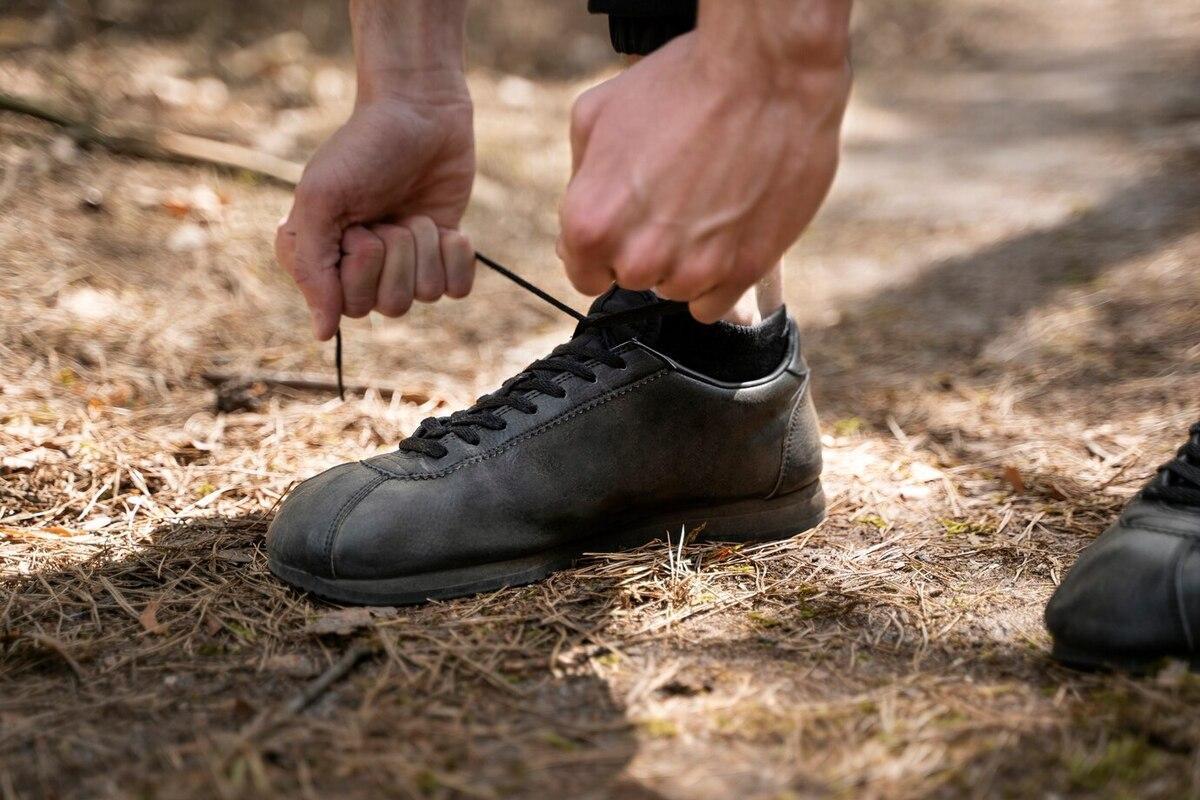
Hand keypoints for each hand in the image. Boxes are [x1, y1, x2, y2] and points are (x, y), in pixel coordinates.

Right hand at [276, 91, 474, 339]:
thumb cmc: (363, 148)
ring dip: (424, 249)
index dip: (359, 269)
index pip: (346, 306)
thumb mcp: (322, 199)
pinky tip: (446, 228)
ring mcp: (404, 263)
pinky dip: (455, 257)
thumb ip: (312, 268)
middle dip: (396, 256)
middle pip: (388, 306)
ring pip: (423, 297)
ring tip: (414, 214)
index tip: (357, 228)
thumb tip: (321, 333)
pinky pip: (456, 290)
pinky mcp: (442, 255)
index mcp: (323, 258)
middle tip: (388, 217)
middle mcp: (361, 267)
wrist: (419, 112)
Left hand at [558, 32, 849, 321]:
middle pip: (631, 278)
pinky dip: (720, 276)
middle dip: (647, 246)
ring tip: (707, 207)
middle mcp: (637, 256)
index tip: (627, 223)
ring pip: (675, 290)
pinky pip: (714, 304)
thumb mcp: (596, 114)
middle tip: (674, 199)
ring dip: (686, 261)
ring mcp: (693, 270)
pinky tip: (728, 233)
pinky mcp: (743, 271)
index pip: (583, 273)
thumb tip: (580, 216)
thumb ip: (581, 179)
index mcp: (590, 223)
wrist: (769, 73)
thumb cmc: (682, 83)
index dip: (604, 246)